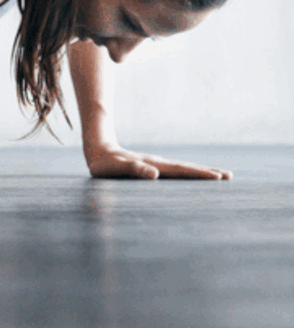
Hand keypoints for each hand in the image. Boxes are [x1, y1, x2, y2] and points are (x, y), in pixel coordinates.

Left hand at [86, 145, 232, 179]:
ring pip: (184, 169)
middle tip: (229, 177)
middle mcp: (158, 164)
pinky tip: (196, 176)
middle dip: (208, 172)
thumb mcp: (116, 168)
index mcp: (153, 166)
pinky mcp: (154, 167)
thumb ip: (133, 170)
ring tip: (221, 175)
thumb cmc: (104, 164)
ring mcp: (157, 165)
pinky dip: (190, 173)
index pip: (180, 171)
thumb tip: (154, 174)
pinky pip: (176, 171)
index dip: (199, 174)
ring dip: (202, 172)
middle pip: (187, 168)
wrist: (98, 150)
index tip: (218, 177)